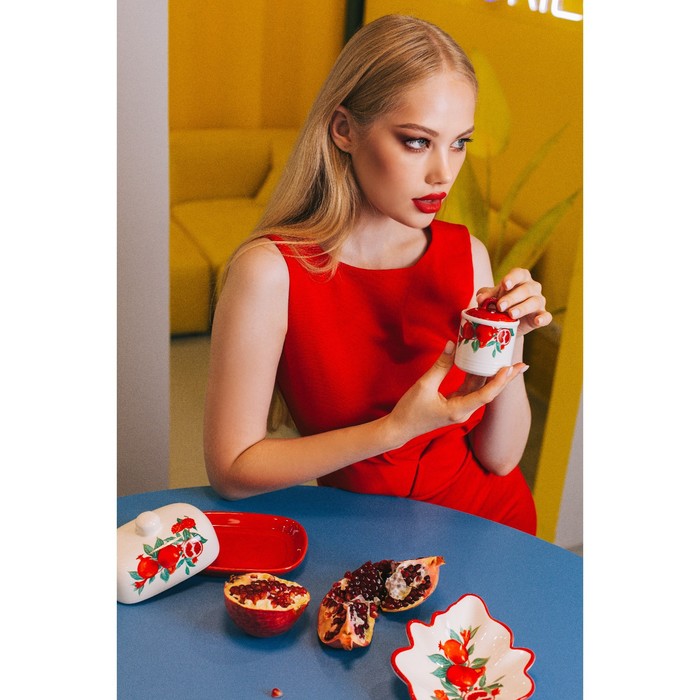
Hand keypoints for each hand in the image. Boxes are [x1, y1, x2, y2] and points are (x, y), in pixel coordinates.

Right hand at [386, 341, 526, 446]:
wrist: (399, 429)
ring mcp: (461, 408)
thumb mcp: (424, 386)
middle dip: (505, 378)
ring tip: (508, 361)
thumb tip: (452, 344)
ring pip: (481, 389)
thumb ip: (440, 365)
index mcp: (459, 410)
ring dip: (494, 376)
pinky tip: (484, 365)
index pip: (485, 395)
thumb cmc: (410, 410)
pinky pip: (470, 389)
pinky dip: (478, 377)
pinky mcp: (455, 404)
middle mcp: (464, 411)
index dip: (499, 381)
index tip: (509, 367)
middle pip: (489, 392)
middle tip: (522, 364)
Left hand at [476, 268, 550, 335]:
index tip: (504, 284)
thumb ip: (486, 295)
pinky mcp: (542, 315)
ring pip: (534, 302)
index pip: (519, 274)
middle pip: (525, 289)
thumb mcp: (492, 297)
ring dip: (522, 308)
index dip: (512, 278)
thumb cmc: (501, 303)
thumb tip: (481, 299)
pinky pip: (546, 316)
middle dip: (512, 298)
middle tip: (500, 306)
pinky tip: (537, 321)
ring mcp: (539, 301)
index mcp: (520, 278)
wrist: (507, 322)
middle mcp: (532, 287)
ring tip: (511, 314)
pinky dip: (543, 318)